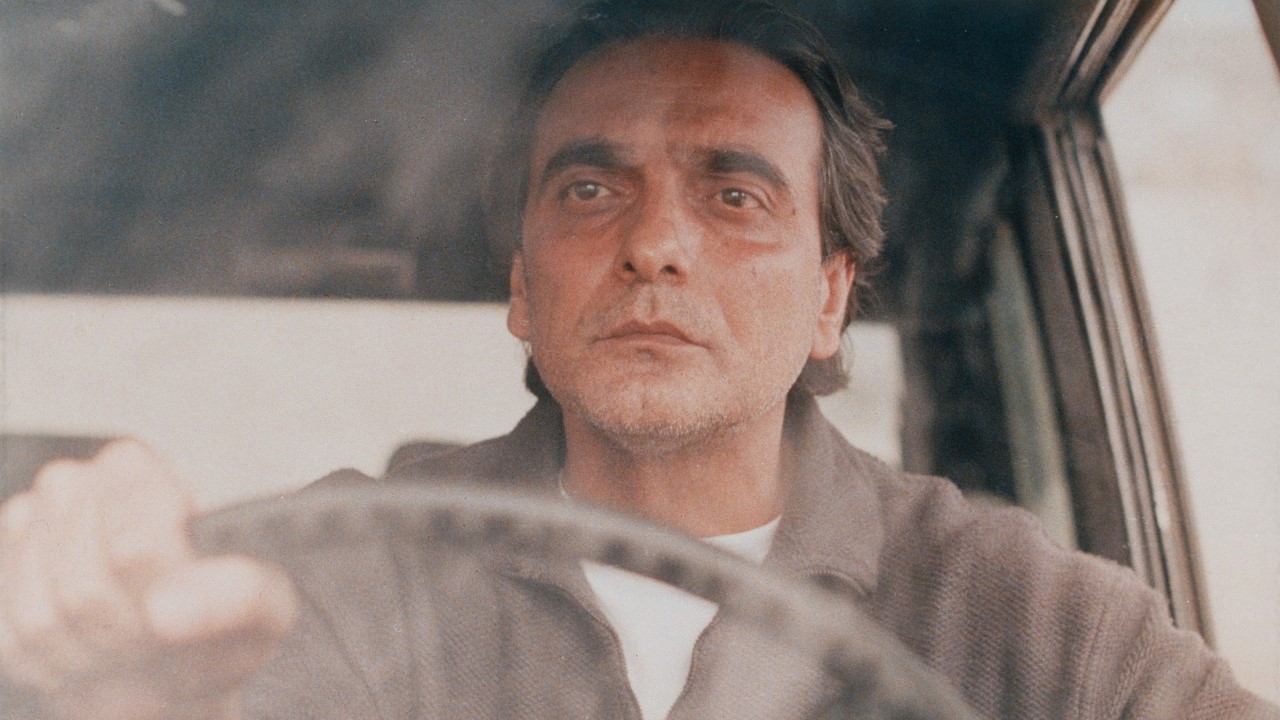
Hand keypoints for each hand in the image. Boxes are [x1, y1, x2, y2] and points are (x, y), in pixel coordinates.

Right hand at [0, 440, 296, 719]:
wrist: (175, 660)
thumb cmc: (221, 623)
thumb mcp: (264, 606)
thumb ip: (237, 594)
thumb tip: (167, 609)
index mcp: (137, 468)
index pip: (135, 545)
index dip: (162, 594)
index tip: (184, 603)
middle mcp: (71, 484)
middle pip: (84, 586)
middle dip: (125, 627)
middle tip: (160, 632)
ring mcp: (24, 531)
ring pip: (44, 617)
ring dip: (94, 650)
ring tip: (131, 643)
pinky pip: (13, 642)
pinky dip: (57, 666)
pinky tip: (92, 651)